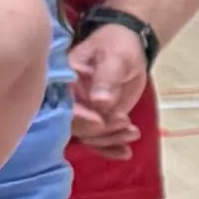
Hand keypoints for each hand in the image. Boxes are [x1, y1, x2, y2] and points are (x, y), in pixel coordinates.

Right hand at [64, 24, 146, 145]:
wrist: (128, 49)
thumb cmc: (117, 46)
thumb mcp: (115, 57)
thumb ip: (107, 79)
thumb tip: (100, 103)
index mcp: (64, 80)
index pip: (64, 105)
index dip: (79, 117)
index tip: (101, 121)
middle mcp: (67, 99)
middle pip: (75, 126)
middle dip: (100, 130)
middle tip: (125, 123)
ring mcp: (81, 112)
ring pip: (88, 137)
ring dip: (110, 140)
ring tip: (133, 132)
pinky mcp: (95, 120)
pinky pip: (98, 140)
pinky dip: (111, 149)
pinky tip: (126, 153)